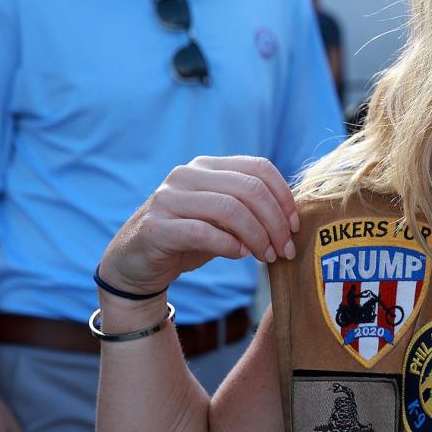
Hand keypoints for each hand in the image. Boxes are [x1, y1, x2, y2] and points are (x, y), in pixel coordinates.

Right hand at [98, 156, 299, 297]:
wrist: (135, 264)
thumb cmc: (188, 239)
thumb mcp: (224, 220)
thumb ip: (251, 211)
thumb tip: (290, 220)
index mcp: (208, 166)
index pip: (259, 168)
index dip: (284, 197)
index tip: (295, 227)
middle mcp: (187, 175)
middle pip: (249, 189)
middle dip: (275, 222)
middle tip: (285, 249)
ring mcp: (168, 198)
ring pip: (229, 209)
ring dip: (257, 236)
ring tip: (266, 256)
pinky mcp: (156, 226)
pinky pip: (202, 231)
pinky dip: (228, 244)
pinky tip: (239, 255)